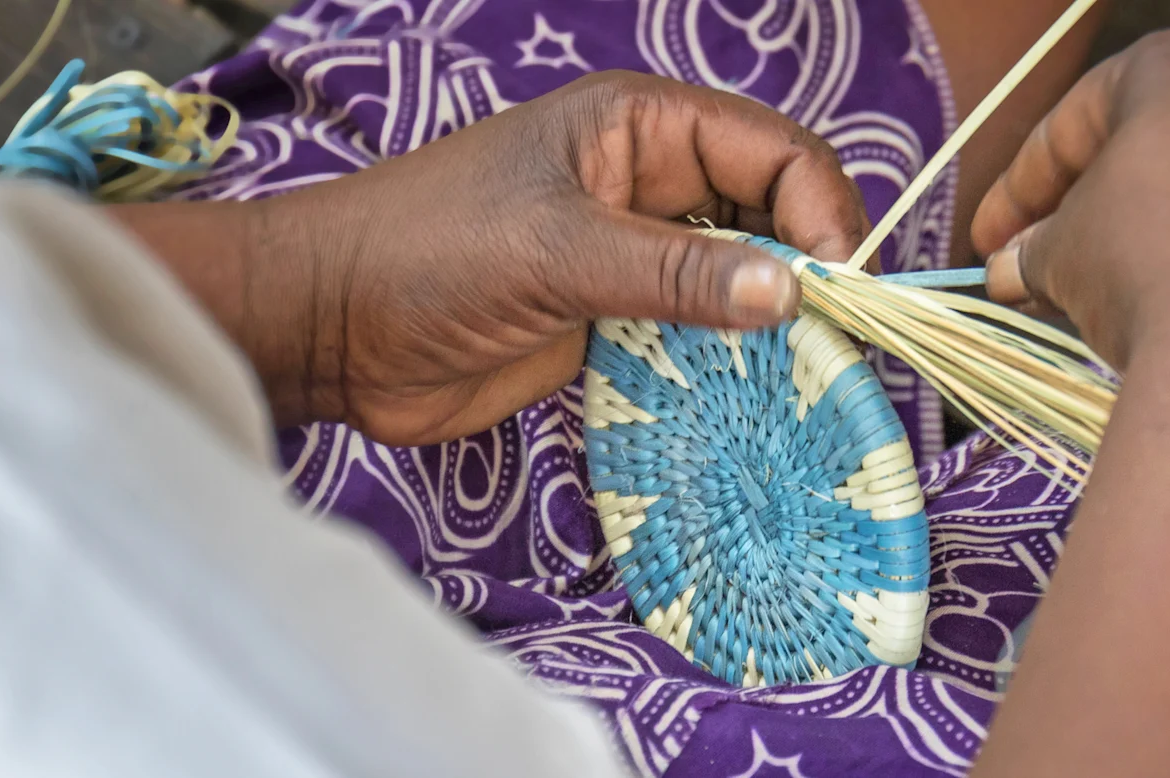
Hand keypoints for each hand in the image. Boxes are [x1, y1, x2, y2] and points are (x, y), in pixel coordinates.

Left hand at [124, 72, 867, 444]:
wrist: (330, 330)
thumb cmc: (426, 254)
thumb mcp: (559, 251)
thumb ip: (677, 273)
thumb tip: (795, 292)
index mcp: (640, 126)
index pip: (774, 151)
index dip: (822, 210)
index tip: (839, 286)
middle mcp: (650, 182)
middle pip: (771, 213)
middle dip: (811, 267)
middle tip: (839, 341)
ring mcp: (633, 252)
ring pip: (741, 277)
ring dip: (776, 320)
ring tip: (811, 375)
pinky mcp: (614, 316)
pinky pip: (699, 330)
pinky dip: (733, 360)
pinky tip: (756, 395)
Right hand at [971, 21, 1169, 371]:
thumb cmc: (1142, 263)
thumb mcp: (1060, 253)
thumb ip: (1031, 251)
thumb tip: (1009, 272)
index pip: (1073, 123)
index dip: (1016, 192)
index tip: (985, 249)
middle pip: (1155, 160)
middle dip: (1089, 221)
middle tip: (1038, 280)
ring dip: (1156, 254)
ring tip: (1105, 317)